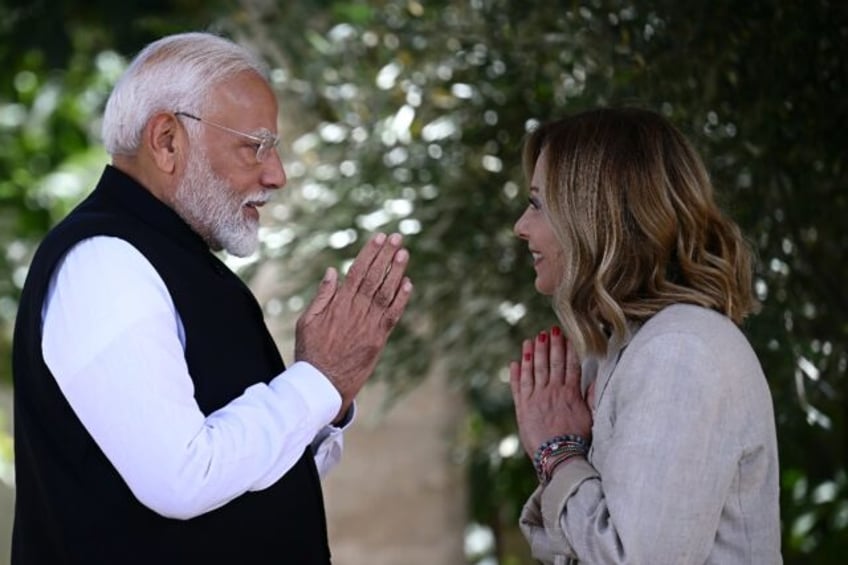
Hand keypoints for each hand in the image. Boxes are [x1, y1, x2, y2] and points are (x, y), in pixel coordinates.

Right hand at [295, 233, 412, 419]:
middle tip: (397, 237)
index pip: (357, 271)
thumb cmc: (311, 351)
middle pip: (374, 277)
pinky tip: (408, 283)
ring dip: (396, 271)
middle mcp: (356, 311)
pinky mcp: (378, 339)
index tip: (379, 238)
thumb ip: (322, 296)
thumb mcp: (307, 321)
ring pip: (386, 292)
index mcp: (338, 304)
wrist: (322, 383)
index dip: (370, 253)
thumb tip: (332, 271)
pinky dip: (401, 299)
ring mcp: (369, 324)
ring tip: (404, 252)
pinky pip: (393, 315)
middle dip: (386, 255)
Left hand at [509, 327, 592, 458]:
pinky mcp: (523, 408)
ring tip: (531, 339)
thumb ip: (590, 397)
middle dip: (550, 344)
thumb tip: (594, 379)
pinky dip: (516, 373)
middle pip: (551, 362)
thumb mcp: (590, 418)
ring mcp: (536, 398)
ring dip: (531, 353)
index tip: (566, 335)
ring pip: (533, 370)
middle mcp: (552, 391)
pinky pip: (518, 386)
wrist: (558, 456)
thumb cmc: (578, 441)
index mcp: (570, 393)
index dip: (567, 348)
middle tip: (549, 329)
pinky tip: (515, 362)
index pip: (569, 365)